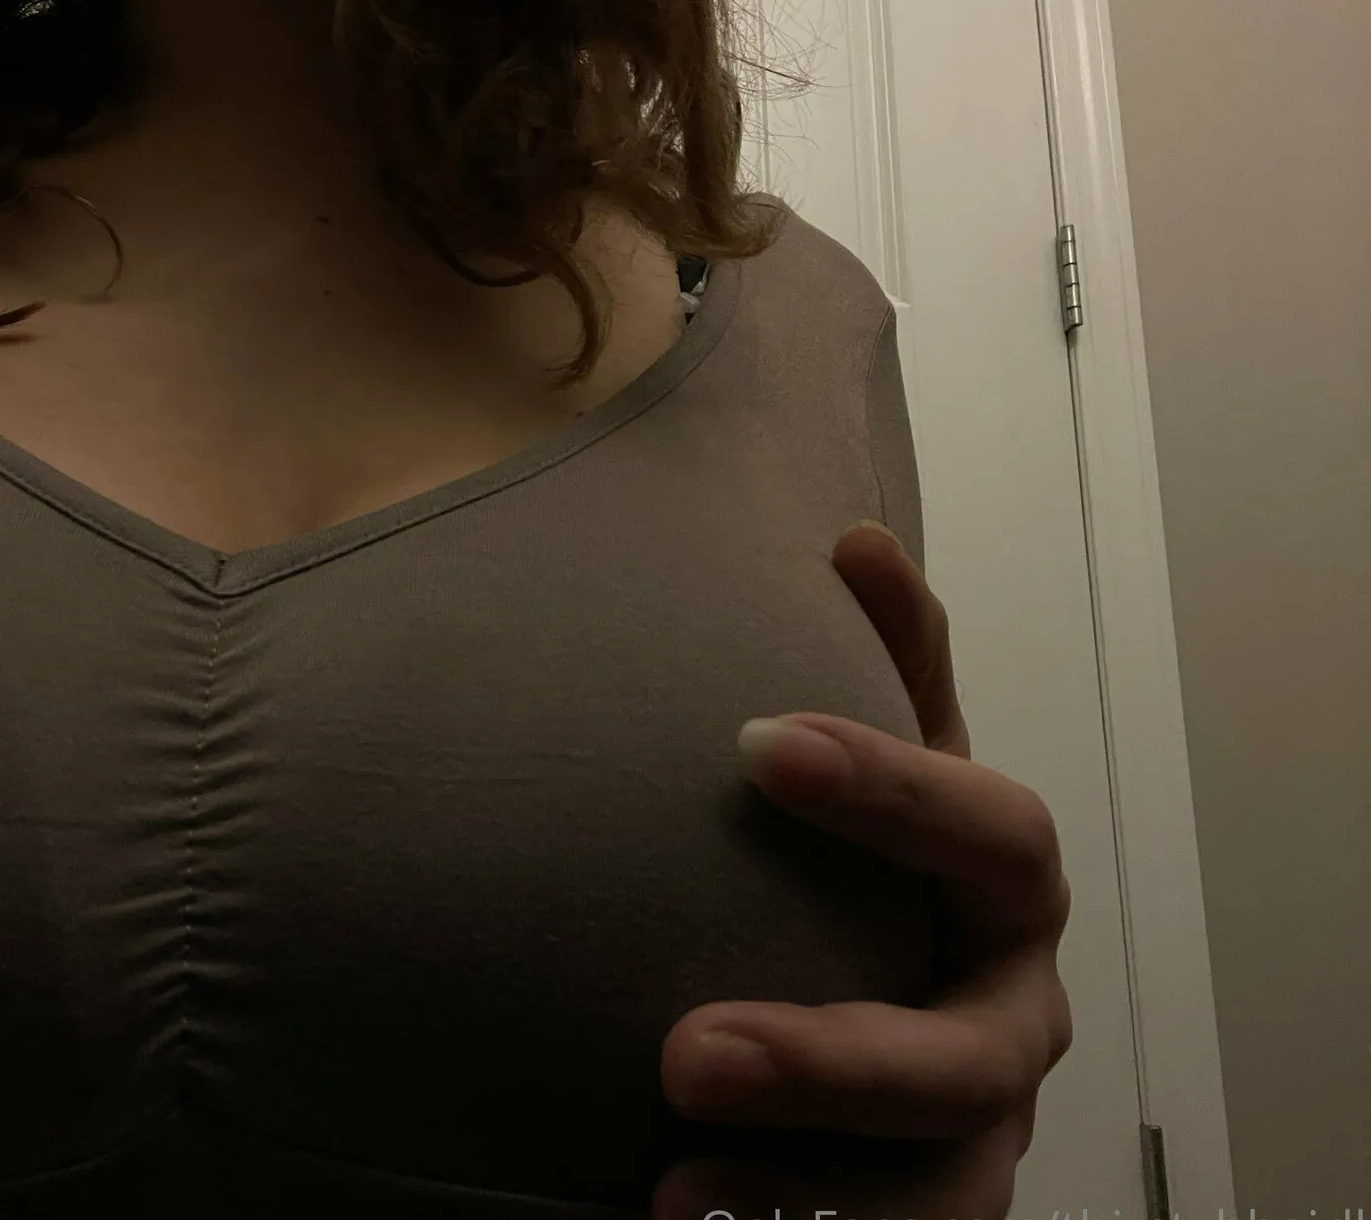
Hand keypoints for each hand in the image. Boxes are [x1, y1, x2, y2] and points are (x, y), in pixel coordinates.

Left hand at [653, 521, 1073, 1218]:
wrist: (878, 1018)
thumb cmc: (877, 872)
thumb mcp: (884, 774)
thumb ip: (891, 671)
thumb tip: (856, 536)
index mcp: (1005, 896)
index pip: (992, 834)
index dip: (896, 787)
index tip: (755, 743)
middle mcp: (1009, 1023)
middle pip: (966, 1056)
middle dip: (837, 1058)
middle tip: (684, 1052)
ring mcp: (976, 1144)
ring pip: (939, 1193)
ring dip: (812, 1193)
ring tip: (679, 1189)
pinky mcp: (926, 1217)